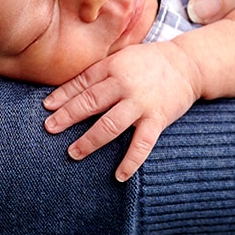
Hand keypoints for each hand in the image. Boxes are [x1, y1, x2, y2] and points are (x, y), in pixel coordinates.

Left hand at [43, 42, 201, 180]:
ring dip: (90, 141)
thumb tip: (62, 94)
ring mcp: (141, 103)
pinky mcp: (158, 118)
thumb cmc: (147, 62)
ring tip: (74, 153)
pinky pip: (142, 144)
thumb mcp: (120, 59)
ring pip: (111, 125)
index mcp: (113, 67)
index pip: (83, 83)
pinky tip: (119, 175)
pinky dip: (131, 161)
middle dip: (68, 117)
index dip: (63, 97)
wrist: (187, 64)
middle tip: (50, 129)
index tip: (46, 109)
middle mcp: (125, 84)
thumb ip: (95, 74)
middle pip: (91, 102)